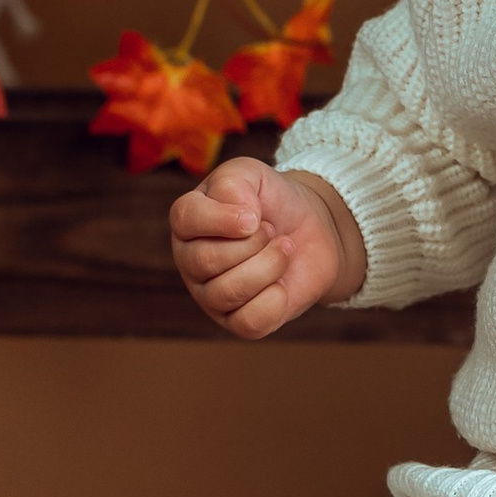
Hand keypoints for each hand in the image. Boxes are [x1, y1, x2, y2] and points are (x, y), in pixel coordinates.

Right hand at [172, 157, 363, 340]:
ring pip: (228, 292)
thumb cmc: (271, 202)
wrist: (310, 231)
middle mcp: (191, 261)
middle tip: (271, 231)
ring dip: (270, 265)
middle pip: (206, 260)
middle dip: (253, 242)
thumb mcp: (251, 174)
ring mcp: (210, 296)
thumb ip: (233, 183)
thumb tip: (240, 217)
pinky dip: (275, 300)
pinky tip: (282, 283)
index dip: (223, 218)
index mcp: (187, 223)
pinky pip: (249, 322)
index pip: (185, 220)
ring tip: (282, 249)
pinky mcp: (237, 322)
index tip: (255, 215)